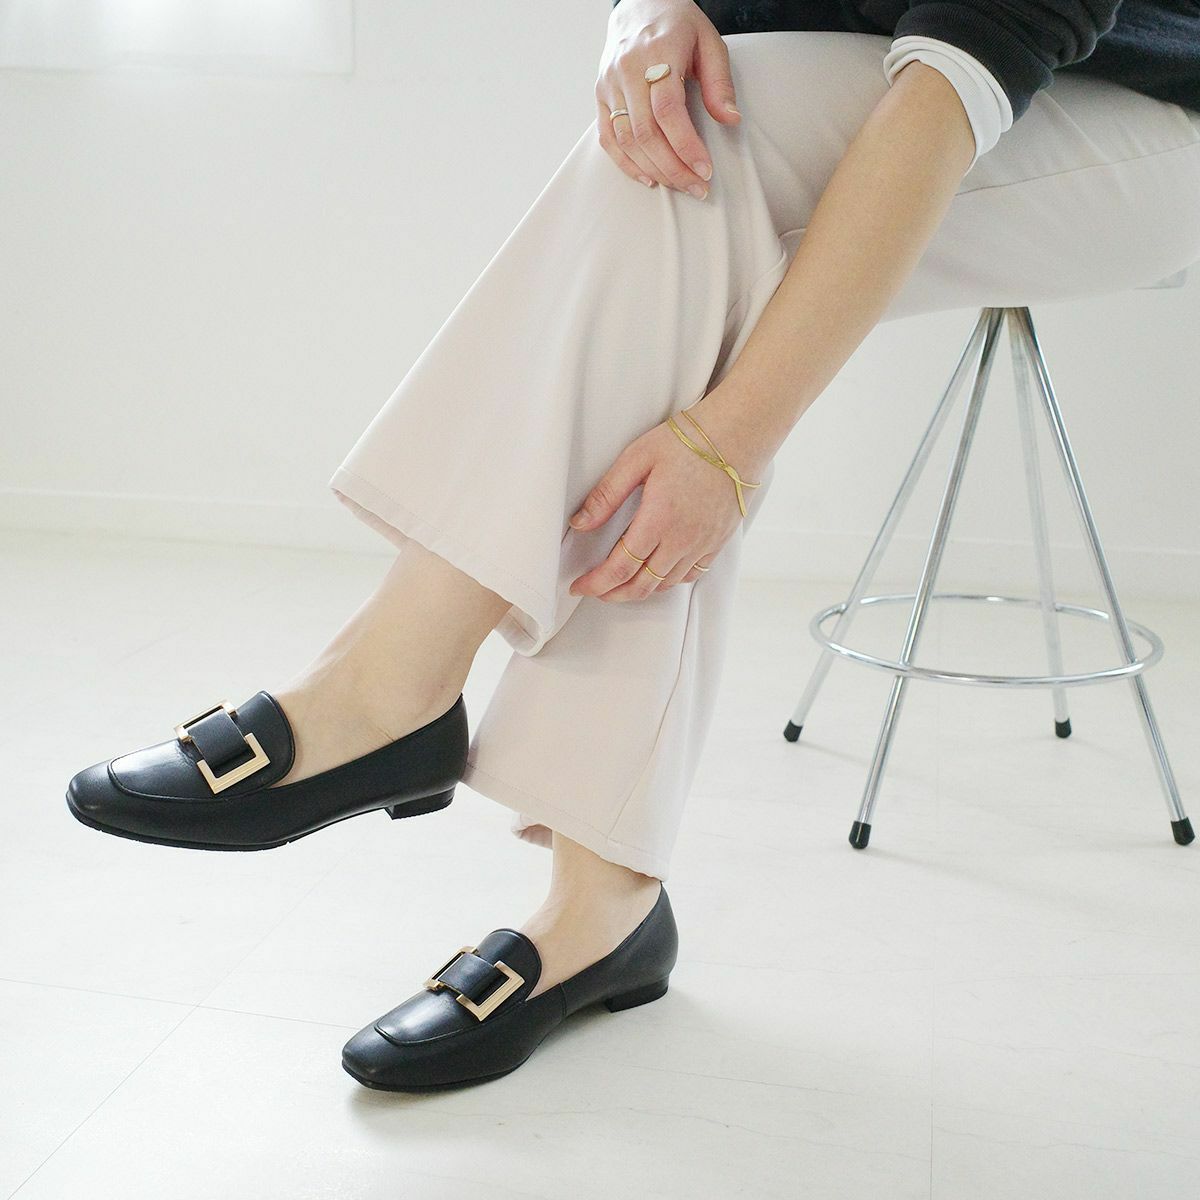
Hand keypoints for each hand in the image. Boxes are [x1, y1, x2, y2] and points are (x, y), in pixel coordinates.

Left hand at [567, 392, 772, 601]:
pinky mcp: (718, 541)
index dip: (596, 583)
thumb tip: (581, 522)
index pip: (620, 569)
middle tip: (595, 591)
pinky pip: (690, 575)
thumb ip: (606, 495)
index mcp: (658, 520)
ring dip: (640, 590)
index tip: (580, 586)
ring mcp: (703, 544)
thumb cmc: (689, 441)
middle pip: (642, 585)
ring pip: (665, 584)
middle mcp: (682, 539)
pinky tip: (658, 574)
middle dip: (613, 594)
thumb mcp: (637, 459)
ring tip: (621, 584)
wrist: (737, 436)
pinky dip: (669, 581)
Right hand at [597, 0, 740, 193]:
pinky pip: (608, 139)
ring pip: (626, 141)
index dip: (685, 145)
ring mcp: (609, 85)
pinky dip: (627, 164)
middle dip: (672, 167)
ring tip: (678, 185)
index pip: (668, 110)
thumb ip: (719, 82)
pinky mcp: (600, 96)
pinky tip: (649, 178)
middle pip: (646, 132)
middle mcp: (627, 70)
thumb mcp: (709, 43)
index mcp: (657, 52)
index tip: (704, 169)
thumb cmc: (677, 25)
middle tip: (695, 187)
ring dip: (653, 170)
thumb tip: (730, 120)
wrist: (639, 5)